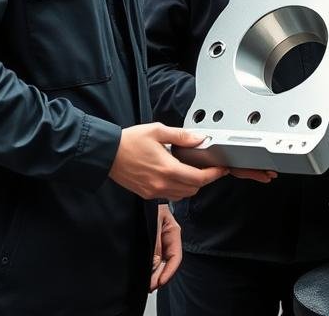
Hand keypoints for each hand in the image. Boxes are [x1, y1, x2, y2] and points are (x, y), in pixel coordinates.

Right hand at [108, 123, 275, 200]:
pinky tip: (176, 176)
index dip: (214, 175)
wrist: (106, 155)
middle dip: (205, 180)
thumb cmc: (129, 142)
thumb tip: (199, 139)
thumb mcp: (158, 131)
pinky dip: (178, 189)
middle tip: (209, 169)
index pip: (199, 178)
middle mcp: (161, 184)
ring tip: (194, 172)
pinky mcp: (146, 194)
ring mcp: (153, 191)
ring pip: (182, 195)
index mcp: (167, 169)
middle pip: (193, 189)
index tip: (222, 169)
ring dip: (192, 186)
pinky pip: (169, 196)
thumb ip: (181, 136)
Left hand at [151, 204, 181, 290]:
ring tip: (146, 284)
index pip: (175, 256)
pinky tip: (144, 273)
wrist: (139, 192)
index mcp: (173, 232)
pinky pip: (151, 257)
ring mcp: (158, 240)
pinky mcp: (149, 241)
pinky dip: (149, 267)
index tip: (159, 282)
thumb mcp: (154, 222)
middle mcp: (167, 238)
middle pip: (167, 262)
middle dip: (159, 276)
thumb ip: (155, 243)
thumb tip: (153, 264)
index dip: (168, 271)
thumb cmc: (148, 204)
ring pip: (159, 262)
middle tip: (149, 287)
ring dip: (154, 273)